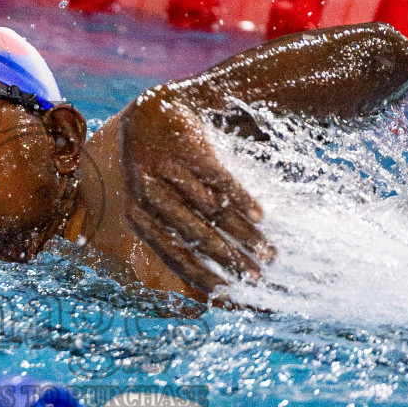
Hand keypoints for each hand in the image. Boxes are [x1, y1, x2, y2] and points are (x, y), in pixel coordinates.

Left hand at [116, 87, 274, 298]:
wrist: (152, 110)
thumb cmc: (158, 169)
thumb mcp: (155, 202)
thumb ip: (175, 234)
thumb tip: (202, 279)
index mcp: (138, 215)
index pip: (172, 254)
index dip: (201, 276)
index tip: (228, 296)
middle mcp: (148, 195)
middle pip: (196, 236)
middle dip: (229, 260)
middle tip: (258, 278)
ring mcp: (167, 170)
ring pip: (211, 211)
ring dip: (243, 235)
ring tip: (268, 252)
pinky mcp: (189, 148)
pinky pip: (219, 180)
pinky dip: (241, 199)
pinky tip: (261, 216)